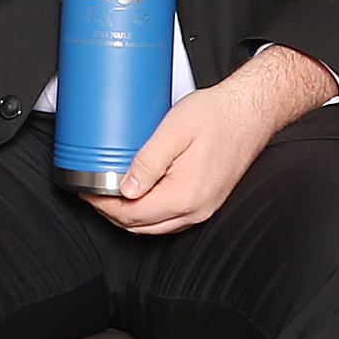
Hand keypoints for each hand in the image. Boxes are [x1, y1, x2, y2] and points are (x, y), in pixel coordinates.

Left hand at [86, 46, 336, 233]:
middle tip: (93, 191)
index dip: (103, 205)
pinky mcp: (206, 202)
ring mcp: (203, 209)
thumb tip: (125, 190)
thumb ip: (148, 161)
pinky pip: (169, 218)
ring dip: (129, 215)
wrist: (250, 111)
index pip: (132, 215)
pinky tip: (138, 194)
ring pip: (154, 226)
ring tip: (110, 193)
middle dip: (111, 213)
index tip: (87, 190)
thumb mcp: (174, 130)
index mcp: (185, 195)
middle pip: (140, 227)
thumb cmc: (218, 115)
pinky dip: (148, 212)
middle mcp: (196, 209)